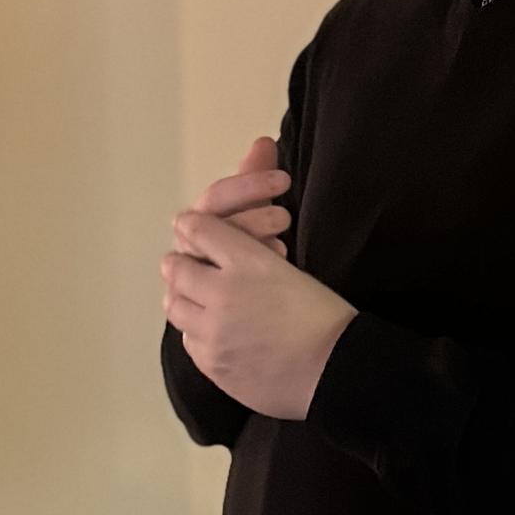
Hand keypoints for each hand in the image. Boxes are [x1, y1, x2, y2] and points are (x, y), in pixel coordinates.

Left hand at [162, 136, 357, 420]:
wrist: (339, 373)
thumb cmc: (324, 312)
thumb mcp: (290, 254)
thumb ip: (262, 197)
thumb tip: (260, 142)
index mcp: (248, 261)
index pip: (194, 226)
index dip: (200, 226)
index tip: (209, 231)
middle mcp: (222, 295)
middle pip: (175, 265)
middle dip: (190, 262)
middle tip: (208, 266)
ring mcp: (213, 334)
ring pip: (175, 305)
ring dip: (190, 297)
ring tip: (214, 298)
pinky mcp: (212, 366)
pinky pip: (189, 340)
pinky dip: (201, 332)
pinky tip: (225, 330)